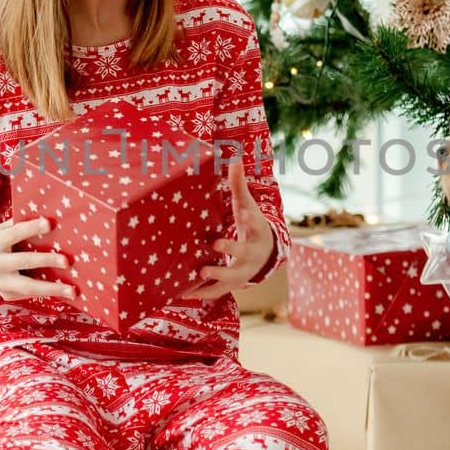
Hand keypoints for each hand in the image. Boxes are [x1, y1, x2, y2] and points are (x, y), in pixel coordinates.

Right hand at [0, 217, 76, 302]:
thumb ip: (18, 225)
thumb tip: (47, 218)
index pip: (14, 234)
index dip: (31, 228)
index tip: (49, 224)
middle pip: (23, 262)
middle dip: (46, 261)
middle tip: (67, 261)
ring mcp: (0, 282)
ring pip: (28, 286)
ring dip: (52, 289)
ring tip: (72, 291)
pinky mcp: (7, 295)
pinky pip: (30, 293)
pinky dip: (48, 292)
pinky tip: (64, 292)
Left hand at [181, 161, 275, 301]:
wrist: (266, 254)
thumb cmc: (251, 224)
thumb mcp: (248, 205)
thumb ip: (239, 184)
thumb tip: (236, 156)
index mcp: (255, 231)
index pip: (254, 223)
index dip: (248, 218)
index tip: (241, 211)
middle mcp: (251, 253)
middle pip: (242, 252)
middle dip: (230, 248)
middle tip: (215, 243)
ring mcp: (242, 271)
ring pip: (231, 276)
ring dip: (216, 275)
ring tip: (199, 271)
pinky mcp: (231, 284)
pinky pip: (217, 291)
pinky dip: (202, 293)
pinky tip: (183, 293)